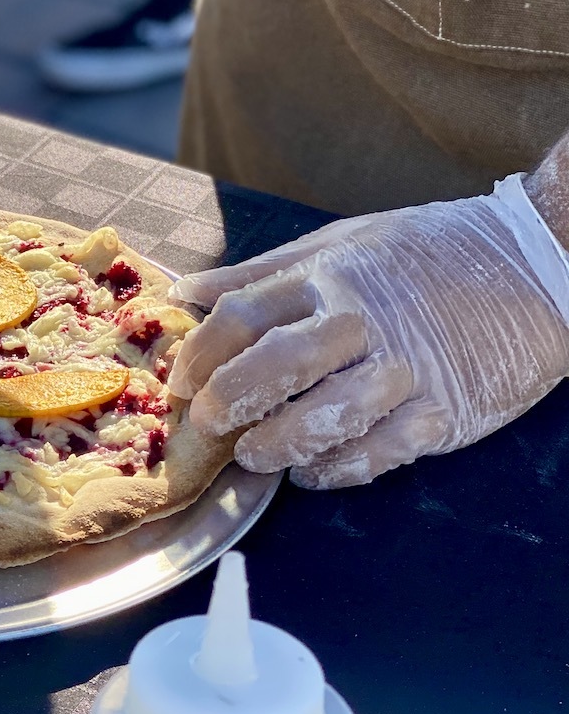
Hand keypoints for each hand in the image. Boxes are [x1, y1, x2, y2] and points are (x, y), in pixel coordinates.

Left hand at [167, 177, 568, 487]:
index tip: (180, 382)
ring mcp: (407, 368)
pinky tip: (312, 471)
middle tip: (207, 424)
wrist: (538, 265)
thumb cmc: (428, 253)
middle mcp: (364, 320)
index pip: (244, 314)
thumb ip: (261, 274)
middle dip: (230, 401)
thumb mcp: (340, 242)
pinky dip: (338, 468)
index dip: (201, 353)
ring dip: (279, 444)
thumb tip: (186, 291)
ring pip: (327, 417)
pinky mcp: (445, 410)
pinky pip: (380, 452)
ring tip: (254, 455)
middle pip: (277, 365)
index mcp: (331, 276)